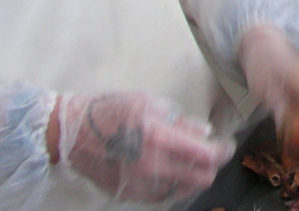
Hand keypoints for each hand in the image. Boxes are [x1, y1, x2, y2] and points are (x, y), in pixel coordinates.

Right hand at [55, 91, 233, 202]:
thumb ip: (180, 120)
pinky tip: (172, 171)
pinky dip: (174, 185)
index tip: (226, 146)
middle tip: (212, 154)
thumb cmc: (109, 111)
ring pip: (183, 190)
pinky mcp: (129, 194)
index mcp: (158, 138)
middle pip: (200, 179)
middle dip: (212, 167)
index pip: (204, 155)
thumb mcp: (148, 102)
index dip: (222, 152)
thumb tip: (205, 132)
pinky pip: (162, 195)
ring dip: (193, 177)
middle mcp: (151, 166)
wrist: (72, 134)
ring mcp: (139, 184)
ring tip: (190, 161)